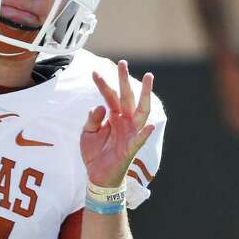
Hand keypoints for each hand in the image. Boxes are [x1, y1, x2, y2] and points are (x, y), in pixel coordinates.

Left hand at [81, 60, 154, 187]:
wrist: (98, 175)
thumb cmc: (95, 153)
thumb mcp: (87, 133)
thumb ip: (92, 119)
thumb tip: (99, 106)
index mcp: (113, 116)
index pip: (109, 96)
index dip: (102, 84)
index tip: (94, 72)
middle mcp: (124, 121)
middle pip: (126, 97)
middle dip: (124, 80)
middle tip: (121, 63)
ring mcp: (130, 132)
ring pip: (140, 110)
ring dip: (145, 95)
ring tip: (148, 79)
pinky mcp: (131, 147)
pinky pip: (140, 139)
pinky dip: (145, 133)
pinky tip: (150, 125)